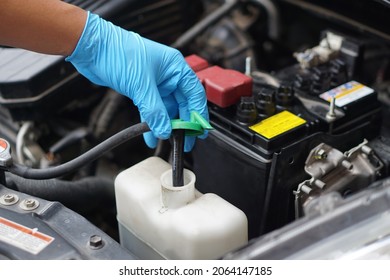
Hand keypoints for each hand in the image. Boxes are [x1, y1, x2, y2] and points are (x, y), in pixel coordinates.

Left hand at [66, 12, 208, 150]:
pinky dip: (152, 122)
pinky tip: (151, 134)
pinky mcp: (142, 89)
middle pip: (182, 103)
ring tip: (167, 141)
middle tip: (185, 141)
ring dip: (166, 125)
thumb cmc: (118, 52)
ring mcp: (155, 82)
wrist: (92, 48)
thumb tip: (165, 130)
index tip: (199, 131)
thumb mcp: (141, 85)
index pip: (195, 94)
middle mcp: (168, 75)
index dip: (198, 114)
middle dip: (183, 123)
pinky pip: (152, 109)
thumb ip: (155, 111)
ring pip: (166, 108)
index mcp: (175, 67)